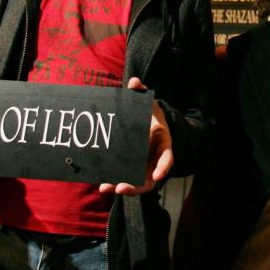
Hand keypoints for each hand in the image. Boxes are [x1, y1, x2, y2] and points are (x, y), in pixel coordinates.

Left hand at [99, 77, 173, 194]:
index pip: (167, 158)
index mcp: (163, 143)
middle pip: (149, 178)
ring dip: (122, 188)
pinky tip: (101, 184)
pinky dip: (114, 182)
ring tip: (105, 187)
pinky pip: (125, 179)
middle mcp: (155, 159)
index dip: (163, 167)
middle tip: (121, 187)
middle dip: (135, 186)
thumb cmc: (149, 114)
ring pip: (137, 183)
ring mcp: (144, 166)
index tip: (158, 176)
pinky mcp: (132, 169)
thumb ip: (141, 92)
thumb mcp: (148, 103)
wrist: (147, 123)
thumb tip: (134, 82)